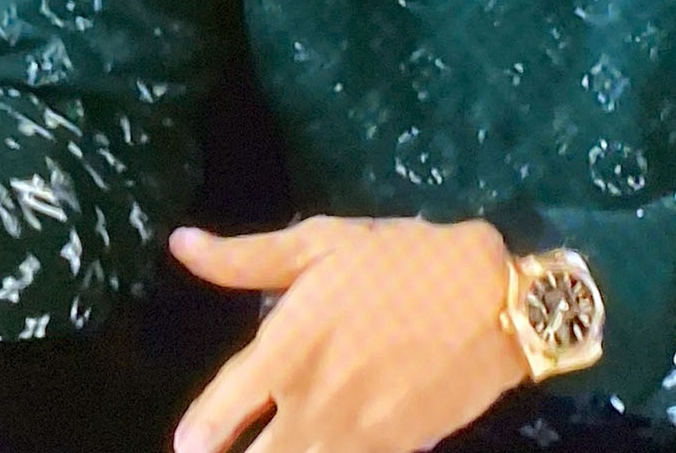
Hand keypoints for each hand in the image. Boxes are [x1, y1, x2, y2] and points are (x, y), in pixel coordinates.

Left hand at [168, 214, 530, 452]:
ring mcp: (354, 437)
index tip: (188, 443)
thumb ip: (246, 258)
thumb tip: (181, 245)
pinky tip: (323, 448)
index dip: (197, 437)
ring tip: (278, 446)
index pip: (219, 416)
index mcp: (287, 350)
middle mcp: (312, 404)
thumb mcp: (322, 244)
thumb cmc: (401, 263)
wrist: (494, 300)